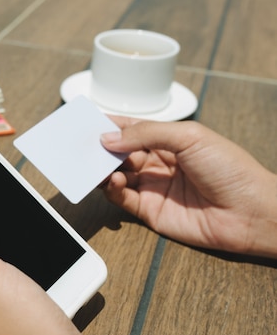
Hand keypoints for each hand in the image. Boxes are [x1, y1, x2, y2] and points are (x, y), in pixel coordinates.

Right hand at [100, 118, 276, 257]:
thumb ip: (146, 134)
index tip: (89, 122)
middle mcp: (159, 163)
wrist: (250, 212)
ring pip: (116, 175)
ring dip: (103, 169)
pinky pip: (122, 198)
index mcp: (170, 141)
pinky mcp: (149, 212)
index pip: (132, 130)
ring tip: (96, 164)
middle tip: (84, 145)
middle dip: (101, 148)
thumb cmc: (231, 170)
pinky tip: (114, 180)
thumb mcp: (189, 137)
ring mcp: (153, 187)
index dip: (111, 125)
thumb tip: (109, 137)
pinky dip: (112, 188)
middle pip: (120, 153)